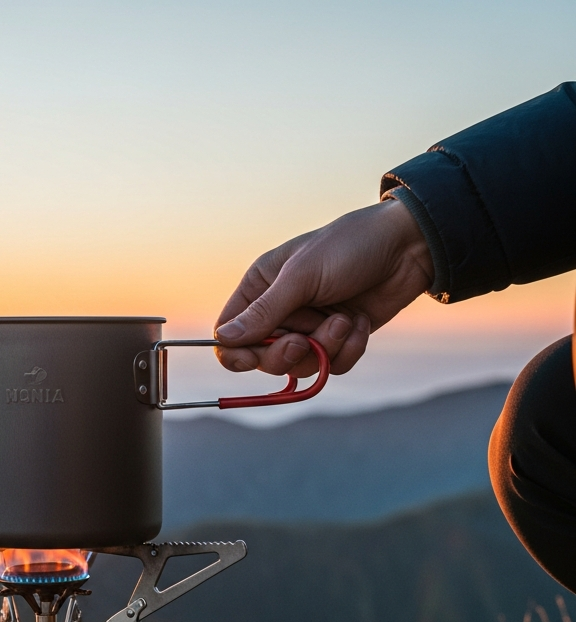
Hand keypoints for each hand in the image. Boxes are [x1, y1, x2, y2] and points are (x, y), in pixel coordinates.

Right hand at [214, 199, 434, 376]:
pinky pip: (331, 365)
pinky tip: (359, 324)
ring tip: (343, 320)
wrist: (409, 246)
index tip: (251, 357)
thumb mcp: (302, 276)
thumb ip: (263, 312)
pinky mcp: (338, 339)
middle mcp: (281, 310)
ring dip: (324, 347)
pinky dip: (347, 350)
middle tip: (302, 341)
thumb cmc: (350, 246)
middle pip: (262, 357)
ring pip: (300, 365)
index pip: (230, 333)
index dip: (236, 352)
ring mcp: (310, 327)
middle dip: (285, 354)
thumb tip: (223, 340)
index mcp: (261, 287)